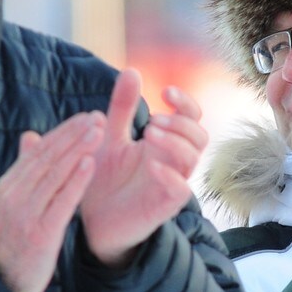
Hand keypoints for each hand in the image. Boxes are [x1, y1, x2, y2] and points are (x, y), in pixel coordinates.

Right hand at [0, 113, 101, 291]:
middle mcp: (14, 194)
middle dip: (75, 134)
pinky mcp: (39, 232)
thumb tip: (30, 135)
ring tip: (99, 131)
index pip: (39, 149)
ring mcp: (25, 213)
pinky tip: (91, 164)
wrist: (4, 282)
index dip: (64, 131)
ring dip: (79, 149)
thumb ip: (25, 170)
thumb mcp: (15, 202)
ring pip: (55, 173)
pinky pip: (61, 201)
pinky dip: (76, 180)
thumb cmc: (16, 240)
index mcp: (9, 184)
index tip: (86, 116)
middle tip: (98, 116)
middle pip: (48, 156)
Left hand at [79, 69, 207, 268]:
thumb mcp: (109, 136)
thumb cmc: (105, 178)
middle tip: (152, 121)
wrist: (91, 221)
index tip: (165, 92)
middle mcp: (172, 162)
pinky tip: (150, 165)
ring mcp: (170, 184)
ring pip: (192, 159)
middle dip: (180, 123)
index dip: (186, 103)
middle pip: (200, 136)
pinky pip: (180, 190)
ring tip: (147, 135)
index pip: (191, 118)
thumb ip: (122, 107)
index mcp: (163, 142)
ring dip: (174, 142)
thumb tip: (132, 70)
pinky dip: (169, 175)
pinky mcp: (162, 207)